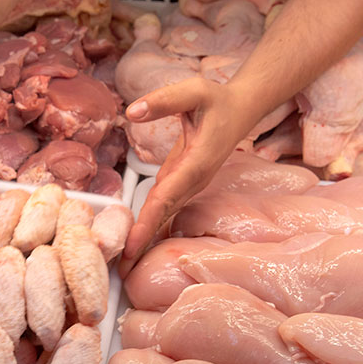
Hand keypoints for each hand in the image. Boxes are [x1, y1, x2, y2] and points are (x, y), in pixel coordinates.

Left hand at [117, 77, 257, 277]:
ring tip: (124, 267)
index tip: (132, 246)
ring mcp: (188, 185)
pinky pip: (164, 209)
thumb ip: (163, 100)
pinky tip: (136, 246)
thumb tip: (132, 111)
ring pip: (163, 216)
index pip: (166, 197)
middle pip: (163, 216)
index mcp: (196, 163)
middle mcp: (193, 180)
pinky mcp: (182, 183)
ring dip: (144, 240)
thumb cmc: (219, 100)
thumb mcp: (194, 91)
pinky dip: (150, 226)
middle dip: (142, 243)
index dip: (148, 223)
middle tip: (120, 271)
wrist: (242, 109)